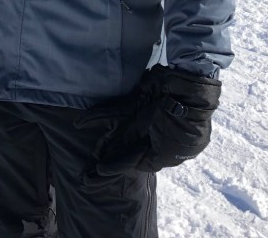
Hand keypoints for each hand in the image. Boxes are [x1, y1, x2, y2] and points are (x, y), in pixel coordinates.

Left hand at [75, 65, 220, 180]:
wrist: (188, 91)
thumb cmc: (183, 125)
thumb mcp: (171, 150)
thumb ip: (150, 159)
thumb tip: (134, 166)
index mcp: (161, 149)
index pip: (135, 162)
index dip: (116, 169)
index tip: (97, 175)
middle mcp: (149, 135)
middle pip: (122, 151)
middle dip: (105, 163)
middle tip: (84, 176)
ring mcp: (141, 118)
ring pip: (115, 133)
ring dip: (100, 144)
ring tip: (82, 154)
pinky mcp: (134, 101)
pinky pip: (112, 111)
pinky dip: (95, 117)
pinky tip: (79, 124)